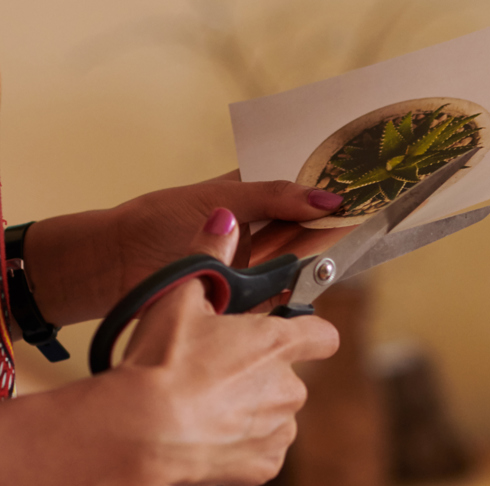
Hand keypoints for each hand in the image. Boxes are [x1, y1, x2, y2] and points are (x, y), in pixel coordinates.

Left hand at [25, 172, 354, 325]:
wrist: (111, 265)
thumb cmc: (155, 222)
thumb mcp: (218, 198)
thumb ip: (273, 197)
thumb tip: (329, 200)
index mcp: (249, 197)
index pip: (300, 188)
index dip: (331, 186)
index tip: (366, 178)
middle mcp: (255, 232)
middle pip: (307, 226)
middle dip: (336, 217)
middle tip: (378, 203)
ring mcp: (251, 268)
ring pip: (300, 260)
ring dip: (323, 250)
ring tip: (360, 229)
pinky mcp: (244, 302)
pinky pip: (282, 295)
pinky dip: (303, 288)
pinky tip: (324, 275)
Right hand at [102, 208, 339, 485]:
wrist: (138, 431)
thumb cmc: (160, 361)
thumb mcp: (179, 296)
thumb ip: (210, 255)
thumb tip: (226, 216)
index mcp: (277, 344)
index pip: (322, 334)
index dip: (306, 331)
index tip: (286, 331)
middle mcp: (290, 389)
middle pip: (287, 376)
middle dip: (259, 374)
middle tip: (212, 374)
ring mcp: (278, 432)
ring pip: (273, 417)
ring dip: (249, 412)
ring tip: (202, 408)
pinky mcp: (262, 468)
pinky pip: (259, 454)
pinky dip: (238, 448)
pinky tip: (204, 437)